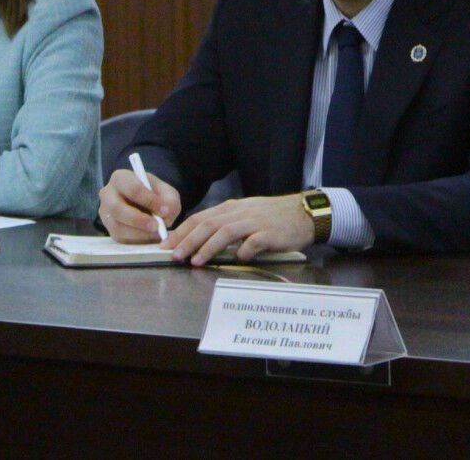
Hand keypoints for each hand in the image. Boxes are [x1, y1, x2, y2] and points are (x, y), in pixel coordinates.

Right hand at [97, 167, 179, 243]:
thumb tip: (166, 212)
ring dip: (140, 233)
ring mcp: (106, 214)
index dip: (149, 200)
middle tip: (157, 226)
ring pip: (117, 227)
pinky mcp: (110, 230)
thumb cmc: (154, 195)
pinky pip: (121, 239)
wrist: (146, 205)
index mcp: (121, 178)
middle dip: (138, 219)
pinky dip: (138, 240)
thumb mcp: (166, 192)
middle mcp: (107, 194)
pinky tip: (150, 236)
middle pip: (116, 208)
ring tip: (157, 233)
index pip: (132, 188)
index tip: (164, 210)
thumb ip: (170, 200)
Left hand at [165, 194, 313, 265]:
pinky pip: (254, 241)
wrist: (302, 213)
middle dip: (188, 240)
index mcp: (229, 208)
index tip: (166, 245)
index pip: (200, 218)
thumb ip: (223, 225)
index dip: (182, 231)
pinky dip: (244, 250)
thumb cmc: (270, 217)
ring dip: (208, 247)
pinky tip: (238, 259)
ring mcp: (255, 222)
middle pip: (208, 224)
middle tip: (174, 255)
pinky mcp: (271, 233)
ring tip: (196, 261)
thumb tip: (197, 240)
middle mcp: (239, 213)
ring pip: (226, 232)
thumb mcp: (243, 215)